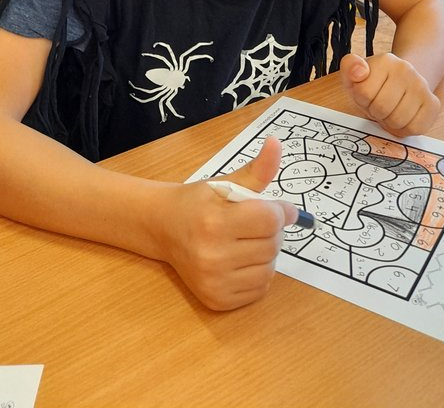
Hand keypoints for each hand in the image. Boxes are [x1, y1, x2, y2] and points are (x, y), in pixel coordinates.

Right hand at [159, 137, 297, 310]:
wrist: (163, 228)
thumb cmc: (198, 202)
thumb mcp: (226, 182)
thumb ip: (257, 169)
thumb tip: (276, 143)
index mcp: (214, 222)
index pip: (269, 219)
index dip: (279, 211)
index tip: (277, 208)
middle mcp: (212, 255)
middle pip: (272, 245)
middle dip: (270, 231)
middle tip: (254, 224)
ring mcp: (214, 282)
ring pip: (269, 269)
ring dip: (266, 254)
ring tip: (246, 241)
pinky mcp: (216, 300)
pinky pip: (259, 290)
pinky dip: (258, 274)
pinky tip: (241, 260)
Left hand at [340, 52, 440, 136]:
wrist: (404, 79)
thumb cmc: (375, 82)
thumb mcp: (355, 73)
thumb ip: (350, 67)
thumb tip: (359, 71)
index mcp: (385, 61)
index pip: (364, 92)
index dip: (362, 99)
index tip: (367, 93)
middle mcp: (407, 70)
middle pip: (381, 108)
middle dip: (375, 111)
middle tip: (379, 103)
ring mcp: (422, 86)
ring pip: (398, 121)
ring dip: (389, 121)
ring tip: (390, 109)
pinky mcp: (433, 104)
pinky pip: (415, 128)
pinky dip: (405, 129)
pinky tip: (403, 116)